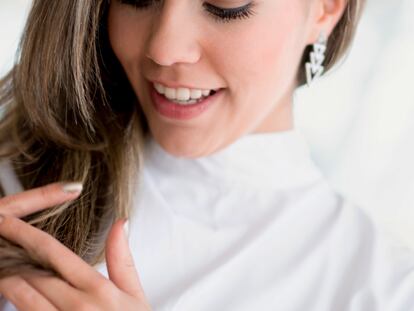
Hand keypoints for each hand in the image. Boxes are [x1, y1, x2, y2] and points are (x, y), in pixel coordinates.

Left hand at [0, 182, 151, 309]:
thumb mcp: (134, 294)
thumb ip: (123, 258)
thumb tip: (121, 223)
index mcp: (97, 288)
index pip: (53, 253)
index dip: (25, 234)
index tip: (8, 221)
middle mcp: (76, 306)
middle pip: (31, 272)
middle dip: (10, 253)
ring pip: (21, 296)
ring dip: (6, 276)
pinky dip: (15, 301)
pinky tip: (12, 290)